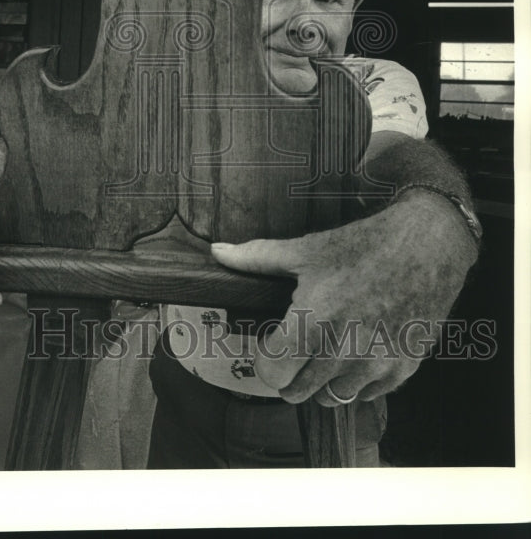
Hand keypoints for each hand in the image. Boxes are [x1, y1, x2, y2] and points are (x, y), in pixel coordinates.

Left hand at [211, 191, 477, 405]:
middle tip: (294, 347)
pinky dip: (356, 381)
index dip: (265, 358)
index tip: (271, 342)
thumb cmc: (363, 245)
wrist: (426, 245)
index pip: (272, 372)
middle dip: (290, 372)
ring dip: (322, 380)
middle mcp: (345, 350)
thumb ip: (256, 257)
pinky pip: (367, 394)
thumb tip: (217, 252)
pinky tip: (356, 351)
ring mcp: (376, 364)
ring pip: (332, 398)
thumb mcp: (306, 248)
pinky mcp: (402, 369)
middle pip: (297, 391)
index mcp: (314, 321)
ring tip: (325, 349)